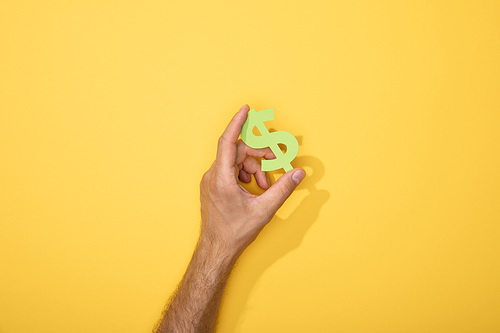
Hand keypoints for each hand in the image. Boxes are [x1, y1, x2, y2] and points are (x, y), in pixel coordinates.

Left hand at [199, 104, 305, 257]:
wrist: (216, 250)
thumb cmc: (235, 232)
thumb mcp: (264, 210)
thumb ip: (283, 188)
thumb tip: (298, 173)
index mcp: (221, 179)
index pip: (228, 142)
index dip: (237, 123)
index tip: (246, 109)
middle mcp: (212, 176)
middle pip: (238, 152)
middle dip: (259, 157)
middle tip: (276, 165)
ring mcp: (210, 181)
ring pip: (234, 161)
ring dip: (253, 168)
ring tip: (263, 186)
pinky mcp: (211, 186)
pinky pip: (229, 170)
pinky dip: (244, 174)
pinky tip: (253, 188)